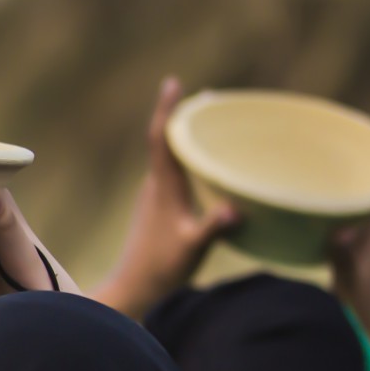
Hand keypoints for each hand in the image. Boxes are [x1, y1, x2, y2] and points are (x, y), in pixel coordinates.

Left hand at [89, 77, 239, 316]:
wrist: (135, 288)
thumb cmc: (163, 267)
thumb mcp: (194, 247)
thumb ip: (214, 228)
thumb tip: (234, 210)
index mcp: (162, 186)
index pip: (161, 138)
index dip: (167, 109)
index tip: (173, 82)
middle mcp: (154, 185)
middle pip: (165, 139)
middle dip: (180, 114)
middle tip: (203, 94)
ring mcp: (155, 196)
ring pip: (168, 156)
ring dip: (183, 136)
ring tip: (207, 120)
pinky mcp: (159, 208)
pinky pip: (173, 172)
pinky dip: (187, 158)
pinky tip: (203, 164)